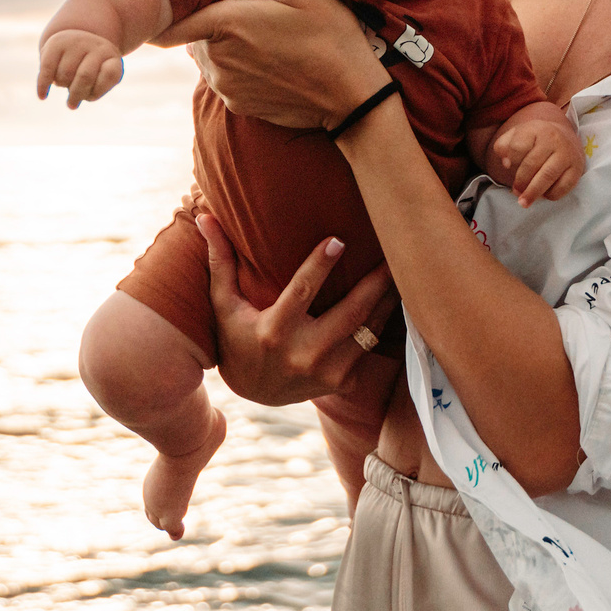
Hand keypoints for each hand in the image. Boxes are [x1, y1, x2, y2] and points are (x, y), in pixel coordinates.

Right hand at [37, 29, 123, 107]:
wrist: (79, 43)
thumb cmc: (93, 70)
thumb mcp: (103, 79)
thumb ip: (96, 90)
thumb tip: (72, 104)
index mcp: (111, 54)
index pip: (110, 74)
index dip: (99, 90)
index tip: (90, 96)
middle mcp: (95, 44)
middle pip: (84, 77)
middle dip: (77, 94)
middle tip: (73, 103)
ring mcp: (76, 41)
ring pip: (64, 75)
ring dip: (63, 86)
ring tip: (66, 83)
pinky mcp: (56, 42)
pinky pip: (47, 67)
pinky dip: (43, 85)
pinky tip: (43, 97)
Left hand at [157, 0, 387, 127]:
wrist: (350, 96)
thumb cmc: (330, 35)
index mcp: (226, 23)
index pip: (174, 19)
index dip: (173, 7)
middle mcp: (216, 58)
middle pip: (195, 33)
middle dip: (212, 20)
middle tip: (247, 10)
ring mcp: (225, 85)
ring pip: (208, 56)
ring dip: (223, 45)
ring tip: (260, 35)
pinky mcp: (237, 104)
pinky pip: (224, 78)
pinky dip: (237, 67)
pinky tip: (267, 60)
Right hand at [198, 208, 399, 406]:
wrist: (253, 394)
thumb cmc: (237, 337)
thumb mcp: (225, 304)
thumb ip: (219, 260)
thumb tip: (205, 216)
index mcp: (274, 331)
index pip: (302, 292)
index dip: (321, 265)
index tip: (340, 239)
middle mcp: (303, 355)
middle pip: (351, 314)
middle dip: (376, 283)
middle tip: (394, 253)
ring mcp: (326, 373)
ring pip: (369, 331)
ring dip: (389, 302)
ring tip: (405, 273)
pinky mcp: (342, 382)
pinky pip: (369, 348)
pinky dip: (382, 325)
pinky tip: (398, 302)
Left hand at [492, 116, 584, 204]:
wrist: (564, 137)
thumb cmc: (535, 140)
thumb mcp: (517, 135)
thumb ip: (503, 145)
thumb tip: (506, 163)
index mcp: (536, 129)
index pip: (518, 145)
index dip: (510, 158)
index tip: (507, 166)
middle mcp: (553, 139)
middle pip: (532, 163)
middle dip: (520, 181)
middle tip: (515, 191)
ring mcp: (567, 154)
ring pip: (547, 176)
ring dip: (533, 192)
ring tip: (524, 201)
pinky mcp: (576, 169)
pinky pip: (562, 187)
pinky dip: (550, 195)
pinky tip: (543, 194)